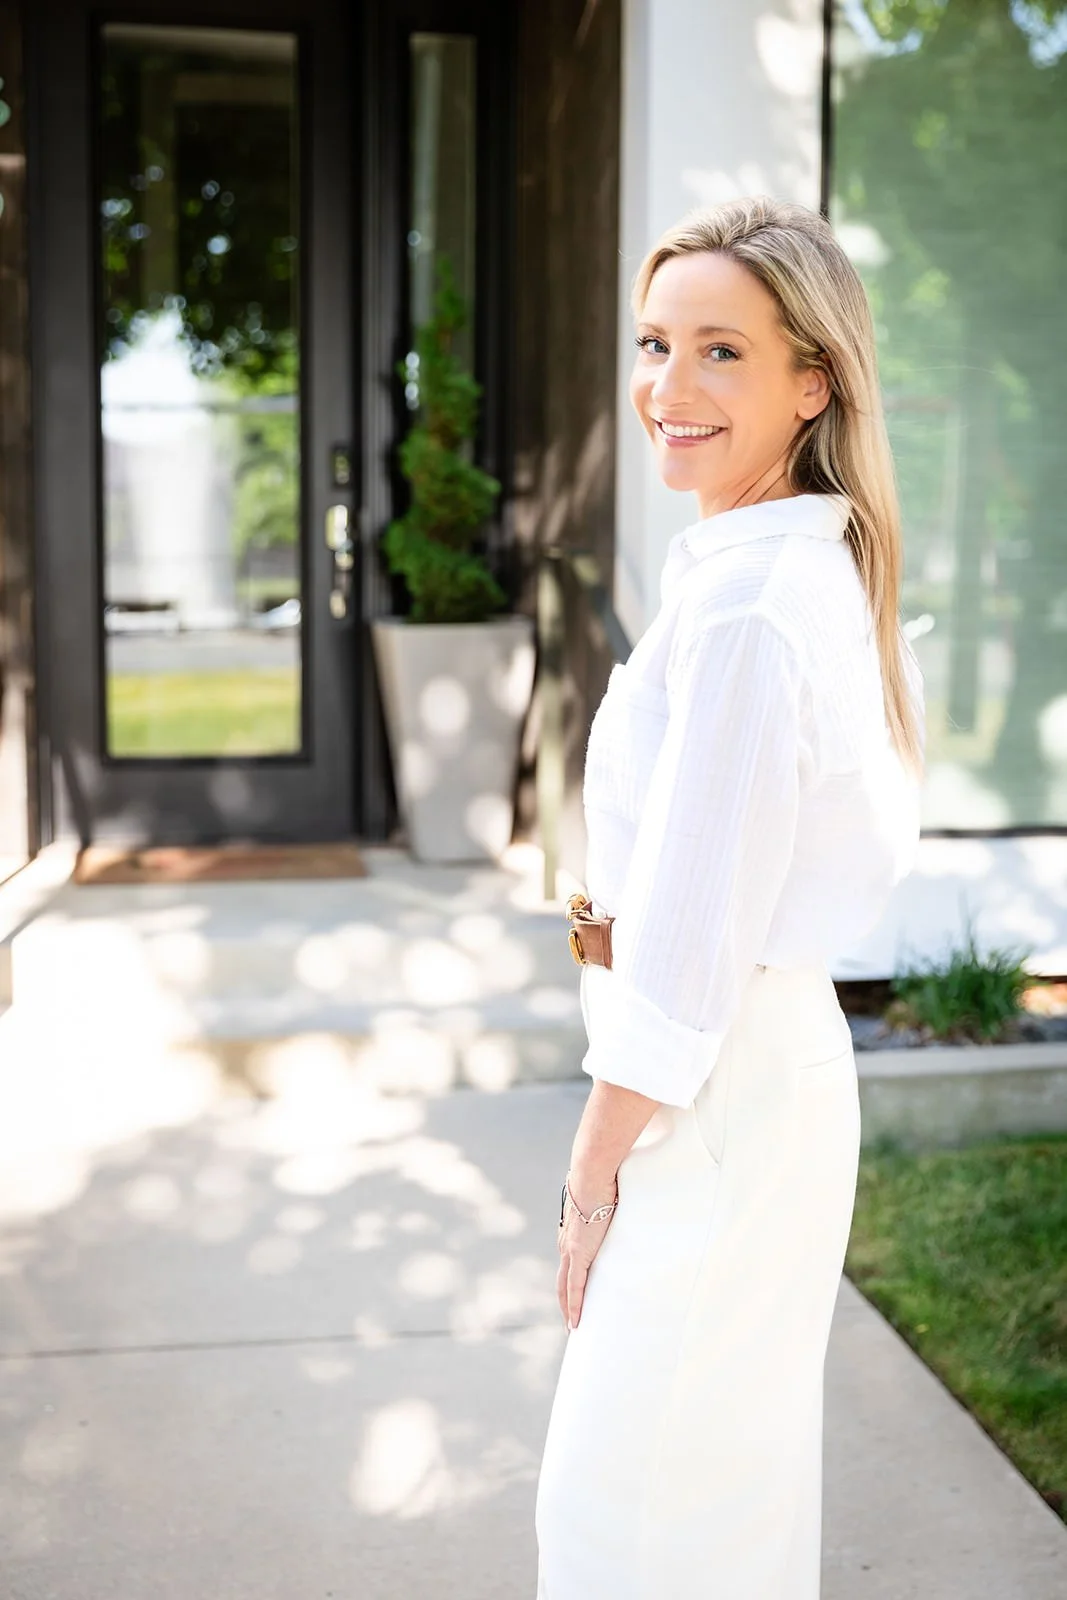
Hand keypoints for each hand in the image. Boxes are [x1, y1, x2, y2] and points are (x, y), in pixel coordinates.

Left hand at [557, 1171, 617, 1330]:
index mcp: (571, 1233)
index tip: (573, 1295)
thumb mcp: (603, 1201)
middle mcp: (566, 1245)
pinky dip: (574, 1306)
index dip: (568, 1282)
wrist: (592, 1177)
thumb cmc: (601, 1183)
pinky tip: (576, 1322)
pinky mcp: (578, 1255)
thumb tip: (620, 1205)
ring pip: (564, 1289)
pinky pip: (575, 1288)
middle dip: (564, 1302)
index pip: (567, 1265)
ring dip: (568, 1309)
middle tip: (570, 1322)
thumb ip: (608, 1210)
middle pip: (561, 1282)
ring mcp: (570, 1251)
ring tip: (573, 1328)